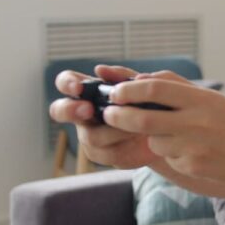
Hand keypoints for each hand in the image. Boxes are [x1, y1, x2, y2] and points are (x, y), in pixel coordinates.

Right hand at [48, 64, 163, 168]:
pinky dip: (125, 145)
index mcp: (89, 91)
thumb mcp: (141, 85)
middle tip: (88, 109)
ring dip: (115, 130)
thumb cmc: (148, 102)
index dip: (66, 83)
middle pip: (59, 110)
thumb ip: (122, 76)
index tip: (79, 87)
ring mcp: (89, 134)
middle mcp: (83, 112)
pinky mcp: (102, 154)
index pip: (66, 82)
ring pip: (90, 136)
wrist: (165, 131)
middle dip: (70, 110)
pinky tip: (140, 139)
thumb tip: (100, 70)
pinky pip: (106, 154)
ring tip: (137, 126)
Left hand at [103, 75, 224, 182]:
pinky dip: (173, 154)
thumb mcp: (209, 97)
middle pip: (144, 119)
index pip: (156, 89)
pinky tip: (194, 152)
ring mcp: (195, 146)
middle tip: (108, 114)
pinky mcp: (194, 167)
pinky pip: (169, 159)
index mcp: (200, 99)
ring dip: (154, 138)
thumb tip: (137, 81)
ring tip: (178, 136)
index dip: (129, 90)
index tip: (115, 92)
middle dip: (119, 116)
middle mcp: (197, 121)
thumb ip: (175, 87)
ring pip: (154, 141)